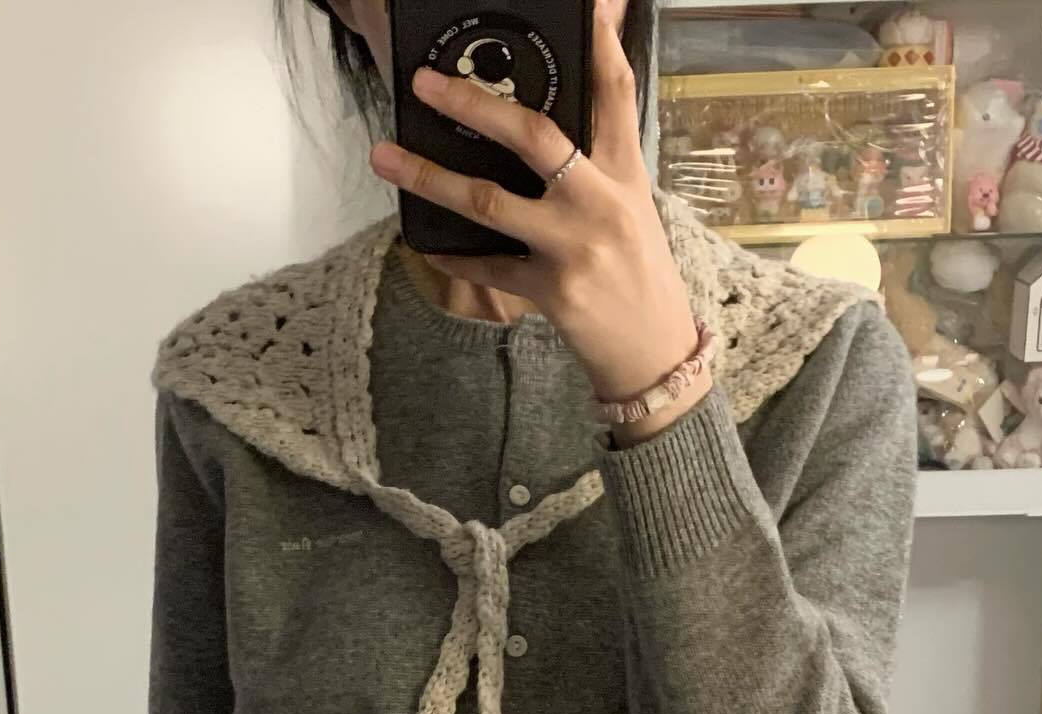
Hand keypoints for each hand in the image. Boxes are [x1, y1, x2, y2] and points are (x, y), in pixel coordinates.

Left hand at [369, 0, 705, 434]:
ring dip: (430, 177)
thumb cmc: (637, 274)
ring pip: (490, 201)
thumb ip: (597, 161)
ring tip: (386, 157)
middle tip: (426, 83)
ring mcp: (574, 247)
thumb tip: (554, 129)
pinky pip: (488, 265)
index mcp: (623, 173)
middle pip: (535, 136)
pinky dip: (453, 253)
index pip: (614, 92)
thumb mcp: (631, 206)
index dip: (597, 42)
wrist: (654, 351)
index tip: (583, 7)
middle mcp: (599, 202)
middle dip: (476, 104)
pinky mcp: (552, 290)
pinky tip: (424, 241)